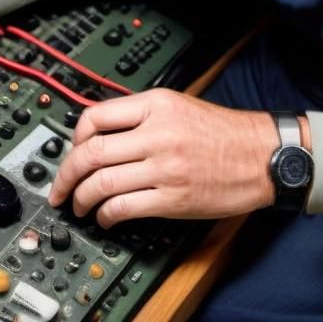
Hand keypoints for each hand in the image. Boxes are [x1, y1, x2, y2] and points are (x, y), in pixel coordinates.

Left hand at [47, 89, 279, 226]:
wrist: (261, 155)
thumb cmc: (224, 132)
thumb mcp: (178, 105)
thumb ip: (141, 115)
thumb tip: (101, 130)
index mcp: (155, 105)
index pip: (96, 116)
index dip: (75, 137)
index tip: (71, 150)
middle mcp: (156, 133)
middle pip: (91, 152)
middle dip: (67, 174)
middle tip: (60, 187)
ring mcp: (164, 167)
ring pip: (103, 182)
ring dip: (82, 198)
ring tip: (79, 205)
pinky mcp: (173, 198)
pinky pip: (124, 207)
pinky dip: (106, 215)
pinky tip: (105, 217)